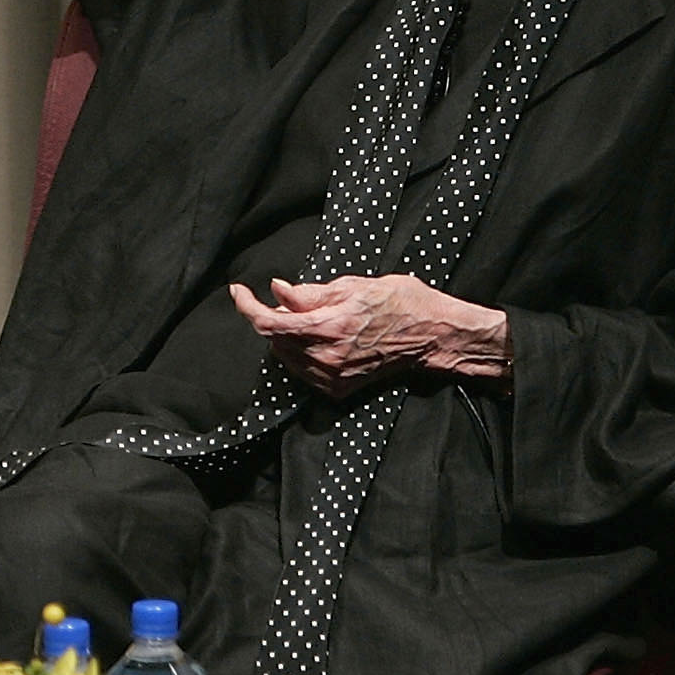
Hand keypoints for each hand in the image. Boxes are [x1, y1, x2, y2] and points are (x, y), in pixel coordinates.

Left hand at [229, 274, 511, 398]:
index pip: (268, 323)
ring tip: (311, 318)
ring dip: (285, 336)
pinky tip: (318, 339)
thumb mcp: (356, 285)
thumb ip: (311, 292)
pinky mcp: (339, 388)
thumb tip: (277, 291)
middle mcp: (328, 358)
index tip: (239, 291)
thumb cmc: (403, 302)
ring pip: (285, 356)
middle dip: (272, 317)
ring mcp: (334, 377)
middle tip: (291, 301)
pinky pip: (302, 370)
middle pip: (273, 340)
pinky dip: (299, 353)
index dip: (247, 306)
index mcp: (330, 327)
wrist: (435, 336)